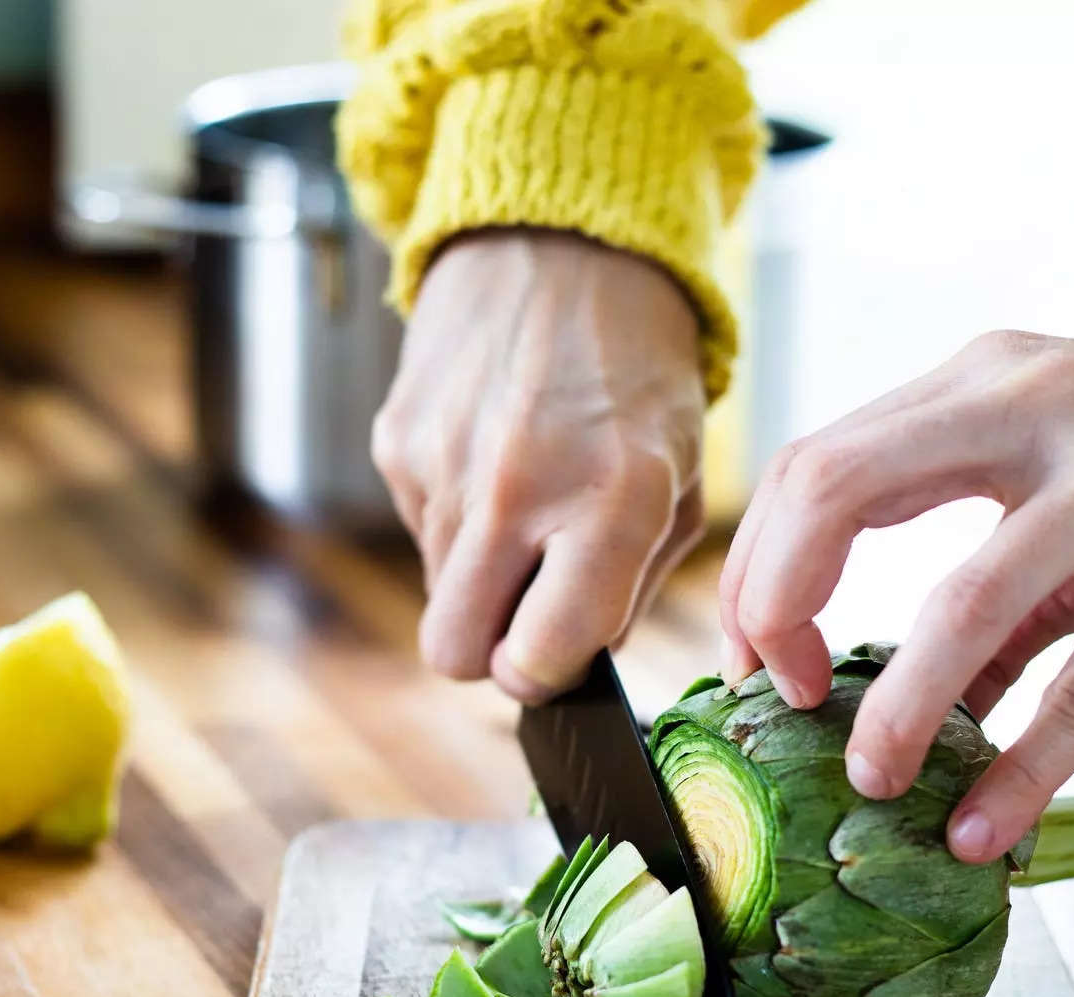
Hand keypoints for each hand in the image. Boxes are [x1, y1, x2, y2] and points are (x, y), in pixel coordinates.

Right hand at [372, 229, 705, 699]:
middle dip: (489, 652)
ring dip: (480, 573)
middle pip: (454, 654)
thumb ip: (631, 586)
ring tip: (527, 497)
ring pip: (437, 592)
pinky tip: (494, 456)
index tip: (556, 653)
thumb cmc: (638, 372)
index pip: (538, 658)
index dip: (545, 675)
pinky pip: (418, 528)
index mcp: (610, 500)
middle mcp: (517, 487)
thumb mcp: (677, 479)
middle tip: (528, 608)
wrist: (564, 244)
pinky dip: (455, 516)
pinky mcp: (396, 439)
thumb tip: (570, 660)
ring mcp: (444, 462)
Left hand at [720, 326, 1073, 860]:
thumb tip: (916, 708)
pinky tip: (985, 828)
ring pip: (965, 596)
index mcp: (985, 385)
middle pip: (839, 488)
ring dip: (899, 705)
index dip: (763, 569)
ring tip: (871, 783)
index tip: (759, 660)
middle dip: (775, 604)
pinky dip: (1027, 762)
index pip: (818, 464)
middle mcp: (1033, 406)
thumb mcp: (1073, 497)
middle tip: (777, 703)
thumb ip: (992, 597)